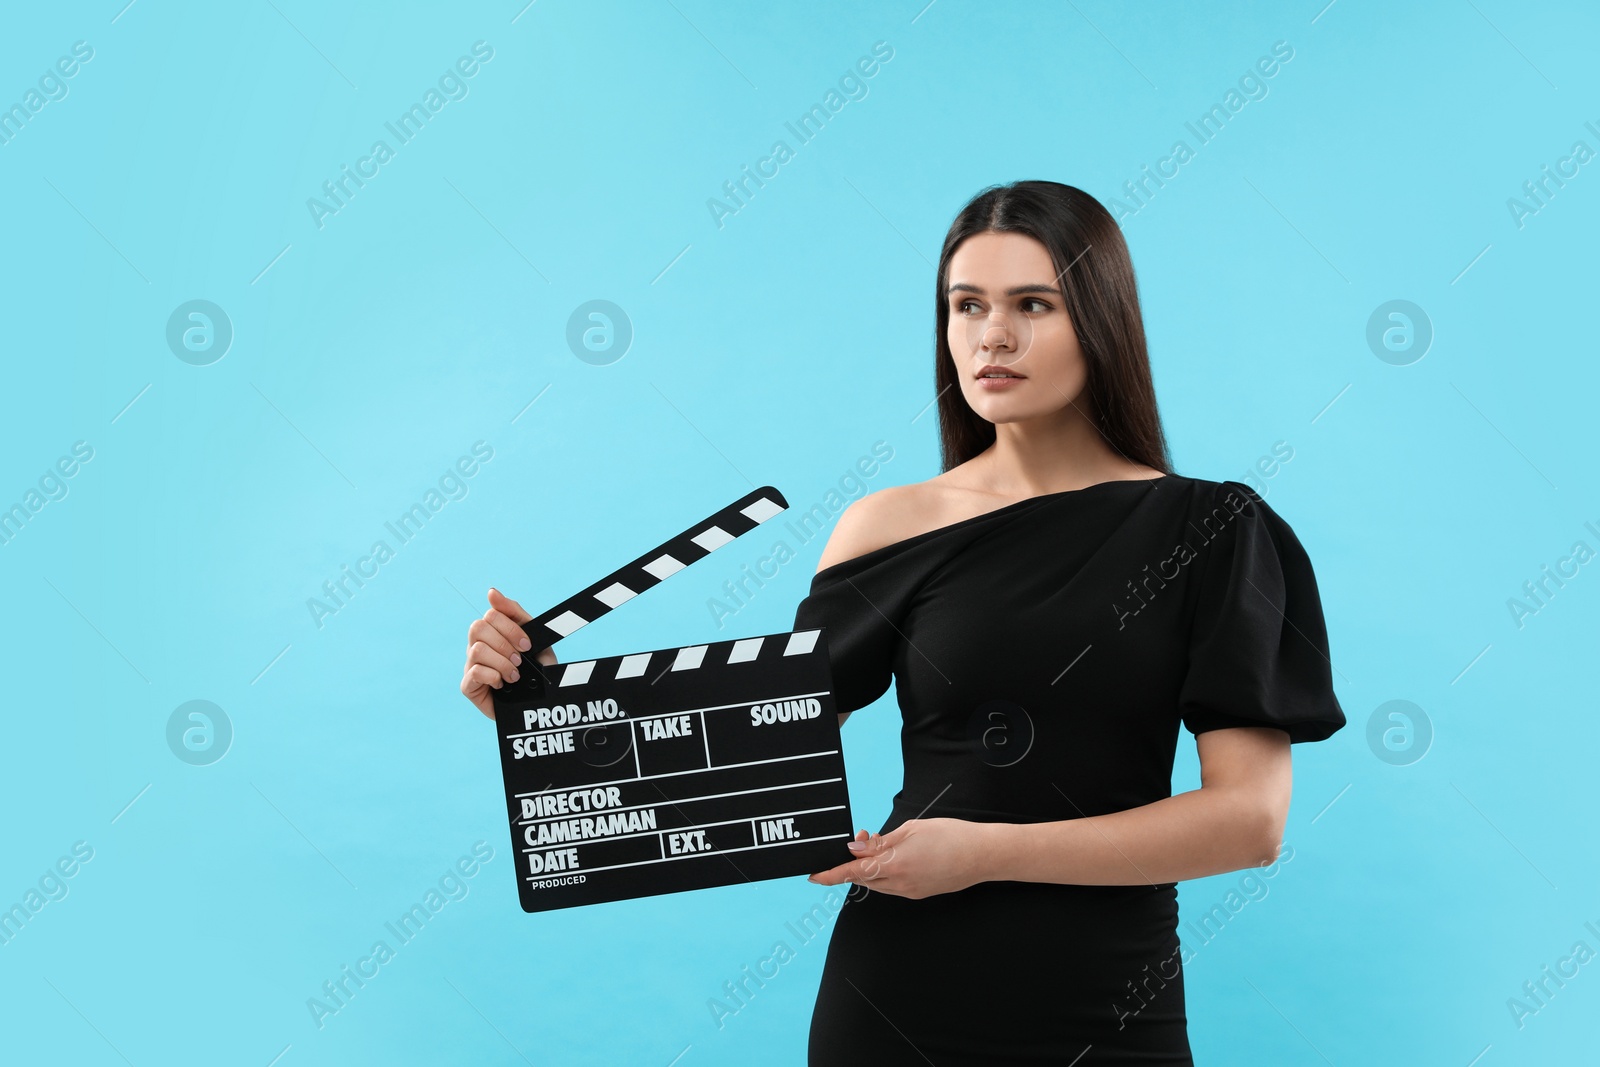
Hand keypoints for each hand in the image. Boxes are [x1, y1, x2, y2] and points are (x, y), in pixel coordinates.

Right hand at [461, 587, 556, 718]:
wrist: (542, 700)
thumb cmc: (537, 667)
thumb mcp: (533, 637)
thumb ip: (514, 612)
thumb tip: (491, 592)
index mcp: (492, 632)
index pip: (490, 615)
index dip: (510, 628)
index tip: (528, 644)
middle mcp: (478, 645)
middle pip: (477, 627)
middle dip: (504, 644)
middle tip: (520, 659)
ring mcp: (471, 665)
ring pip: (476, 650)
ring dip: (502, 662)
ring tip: (515, 675)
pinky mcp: (469, 686)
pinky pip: (473, 672)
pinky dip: (493, 676)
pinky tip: (502, 684)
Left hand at [807, 819, 993, 898]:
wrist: (982, 855)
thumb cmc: (950, 835)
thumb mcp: (910, 830)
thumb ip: (880, 842)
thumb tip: (855, 849)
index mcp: (894, 865)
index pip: (852, 873)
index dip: (830, 875)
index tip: (813, 876)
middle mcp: (900, 884)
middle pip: (863, 878)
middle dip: (855, 862)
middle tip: (862, 838)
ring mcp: (910, 892)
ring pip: (877, 883)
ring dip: (870, 868)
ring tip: (878, 844)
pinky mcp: (920, 894)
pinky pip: (892, 886)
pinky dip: (885, 873)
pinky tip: (894, 857)